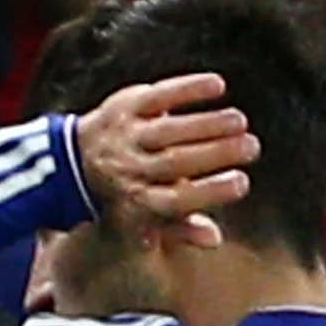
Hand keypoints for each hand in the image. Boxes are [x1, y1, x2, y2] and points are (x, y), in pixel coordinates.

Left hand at [73, 72, 258, 246]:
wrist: (74, 159)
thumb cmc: (127, 190)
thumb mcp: (147, 214)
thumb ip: (181, 228)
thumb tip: (215, 240)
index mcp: (138, 199)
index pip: (175, 200)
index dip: (209, 192)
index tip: (241, 182)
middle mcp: (131, 167)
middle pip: (175, 162)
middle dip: (215, 154)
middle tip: (251, 147)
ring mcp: (127, 135)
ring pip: (167, 130)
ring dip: (206, 124)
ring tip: (240, 121)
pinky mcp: (126, 106)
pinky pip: (158, 96)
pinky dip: (187, 89)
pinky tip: (218, 85)